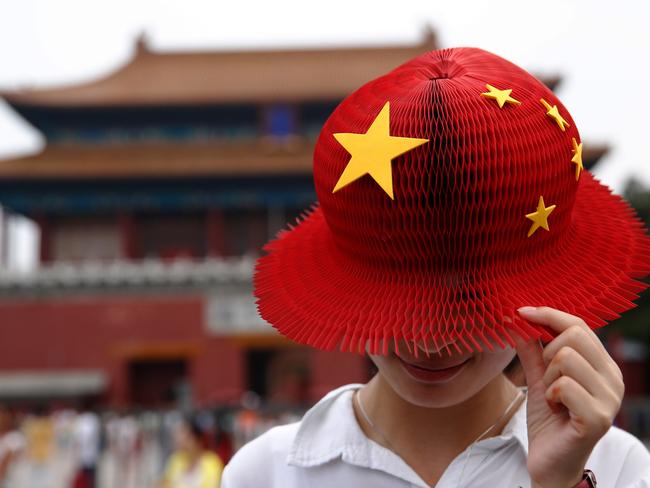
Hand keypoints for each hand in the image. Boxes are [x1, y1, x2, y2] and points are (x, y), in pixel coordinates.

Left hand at [514, 306, 623, 487]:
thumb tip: (514, 318)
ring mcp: (610, 399)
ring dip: (548, 378)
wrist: (550, 462)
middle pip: (573, 335)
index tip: (519, 312)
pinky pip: (564, 386)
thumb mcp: (538, 377)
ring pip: (566, 358)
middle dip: (547, 353)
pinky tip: (556, 410)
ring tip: (554, 398)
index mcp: (603, 365)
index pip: (579, 325)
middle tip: (547, 379)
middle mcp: (613, 379)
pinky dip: (550, 395)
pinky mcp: (598, 418)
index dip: (547, 314)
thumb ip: (531, 349)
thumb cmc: (549, 419)